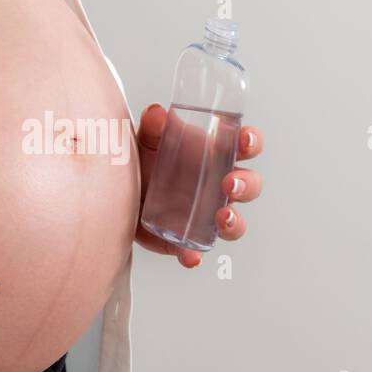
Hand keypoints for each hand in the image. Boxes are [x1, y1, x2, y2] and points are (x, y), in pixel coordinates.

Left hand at [134, 103, 263, 267]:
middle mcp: (218, 186)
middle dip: (246, 184)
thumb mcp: (148, 138)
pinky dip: (195, 255)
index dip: (251, 142)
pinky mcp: (187, 239)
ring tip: (222, 218)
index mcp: (216, 155)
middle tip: (231, 183)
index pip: (245, 146)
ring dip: (234, 222)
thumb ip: (154, 126)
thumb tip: (157, 114)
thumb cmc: (146, 160)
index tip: (245, 139)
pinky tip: (190, 257)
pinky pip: (197, 250)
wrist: (120, 191)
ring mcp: (206, 214)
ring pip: (234, 222)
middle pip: (249, 186)